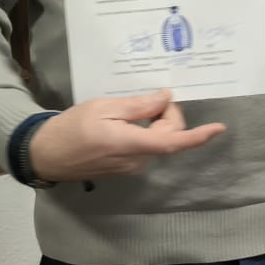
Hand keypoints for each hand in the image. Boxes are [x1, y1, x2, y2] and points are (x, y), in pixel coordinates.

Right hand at [27, 90, 225, 180]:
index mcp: (132, 145)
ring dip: (154, 123)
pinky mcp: (125, 167)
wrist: (45, 154)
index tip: (219, 129)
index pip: (173, 142)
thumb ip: (138, 105)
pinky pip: (145, 146)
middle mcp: (137, 160)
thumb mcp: (104, 108)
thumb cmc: (71, 128)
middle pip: (168, 135)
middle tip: (149, 96)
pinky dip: (144, 132)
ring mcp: (131, 167)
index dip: (198, 136)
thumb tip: (166, 99)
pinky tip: (124, 122)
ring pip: (157, 141)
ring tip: (128, 109)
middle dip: (166, 114)